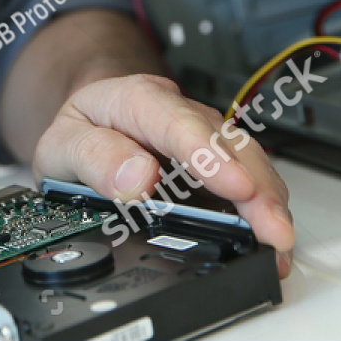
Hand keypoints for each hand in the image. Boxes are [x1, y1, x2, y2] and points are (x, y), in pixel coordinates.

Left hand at [32, 73, 295, 276]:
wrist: (90, 121)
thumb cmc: (81, 132)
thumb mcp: (61, 145)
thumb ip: (93, 157)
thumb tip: (136, 178)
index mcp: (135, 99)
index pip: (175, 121)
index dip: (208, 156)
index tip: (234, 187)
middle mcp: (178, 111)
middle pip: (225, 143)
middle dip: (255, 188)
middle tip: (272, 230)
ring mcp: (203, 133)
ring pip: (247, 158)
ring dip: (267, 201)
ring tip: (278, 242)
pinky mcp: (218, 158)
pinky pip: (248, 177)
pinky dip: (264, 207)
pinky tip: (271, 236)